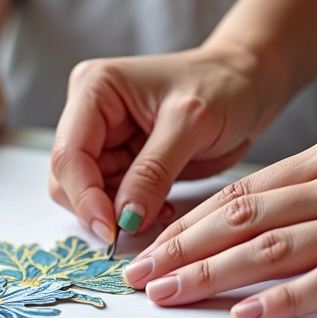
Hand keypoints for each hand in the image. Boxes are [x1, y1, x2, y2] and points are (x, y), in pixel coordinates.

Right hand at [48, 43, 272, 243]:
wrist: (248, 87)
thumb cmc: (224, 88)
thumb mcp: (191, 125)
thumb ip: (152, 172)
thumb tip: (123, 219)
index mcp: (94, 89)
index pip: (68, 155)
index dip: (84, 197)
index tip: (112, 230)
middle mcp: (89, 114)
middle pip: (69, 179)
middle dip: (98, 208)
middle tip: (135, 227)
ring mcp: (103, 140)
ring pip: (87, 196)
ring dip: (117, 214)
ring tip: (160, 211)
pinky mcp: (119, 162)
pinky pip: (111, 200)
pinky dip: (131, 213)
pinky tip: (161, 208)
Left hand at [124, 128, 316, 317]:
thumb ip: (312, 187)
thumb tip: (249, 219)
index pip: (242, 193)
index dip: (188, 222)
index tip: (150, 245)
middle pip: (243, 219)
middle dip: (182, 249)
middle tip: (138, 274)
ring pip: (272, 249)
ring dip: (211, 274)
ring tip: (168, 294)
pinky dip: (283, 300)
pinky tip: (245, 316)